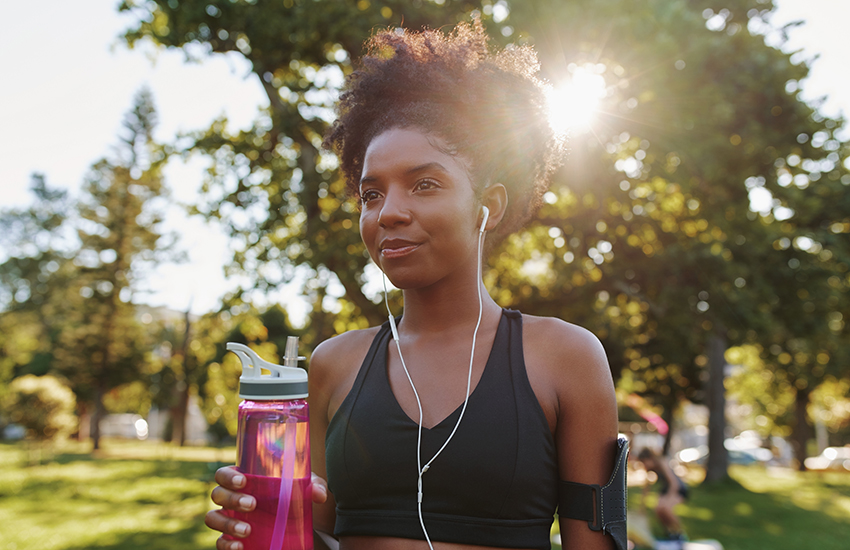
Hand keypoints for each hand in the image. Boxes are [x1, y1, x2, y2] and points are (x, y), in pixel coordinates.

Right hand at [204, 467, 331, 549]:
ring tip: (247, 530)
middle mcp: (230, 498)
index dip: (228, 476)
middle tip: (252, 504)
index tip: (244, 481)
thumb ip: (313, 486)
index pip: (224, 474)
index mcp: (242, 480)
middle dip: (232, 499)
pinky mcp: (230, 539)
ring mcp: (228, 519)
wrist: (290, 522)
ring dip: (227, 524)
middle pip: (217, 494)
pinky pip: (219, 542)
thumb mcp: (303, 487)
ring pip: (213, 518)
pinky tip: (239, 547)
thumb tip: (319, 494)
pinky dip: (226, 545)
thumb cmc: (290, 496)